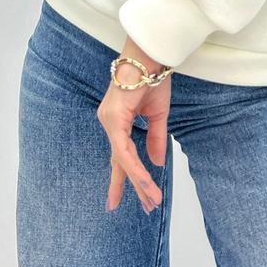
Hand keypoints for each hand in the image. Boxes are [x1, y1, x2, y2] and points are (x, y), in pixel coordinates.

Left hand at [97, 36, 169, 214]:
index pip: (122, 156)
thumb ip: (155, 138)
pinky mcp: (114, 119)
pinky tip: (145, 181)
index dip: (126, 178)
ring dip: (138, 182)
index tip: (125, 199)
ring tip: (151, 201)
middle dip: (129, 187)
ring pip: (123, 159)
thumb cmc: (152, 77)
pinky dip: (136, 167)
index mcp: (117, 121)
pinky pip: (124, 150)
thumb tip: (156, 163)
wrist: (149, 56)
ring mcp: (109, 121)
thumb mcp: (157, 114)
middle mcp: (109, 122)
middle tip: (140, 210)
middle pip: (120, 162)